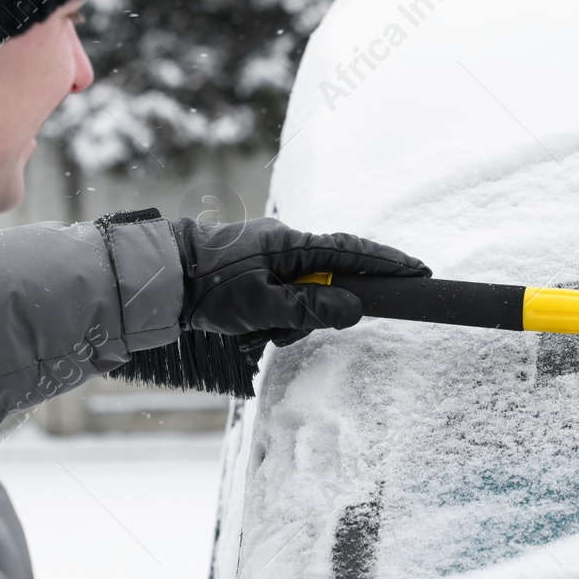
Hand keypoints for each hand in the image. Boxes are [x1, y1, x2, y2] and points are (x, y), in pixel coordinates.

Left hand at [171, 216, 428, 342]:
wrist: (160, 278)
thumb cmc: (208, 287)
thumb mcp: (262, 306)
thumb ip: (311, 309)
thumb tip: (354, 309)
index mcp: (292, 244)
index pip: (353, 252)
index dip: (388, 264)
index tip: (419, 271)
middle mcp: (286, 246)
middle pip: (328, 282)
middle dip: (313, 314)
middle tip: (284, 331)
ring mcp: (270, 259)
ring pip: (303, 298)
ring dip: (286, 324)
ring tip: (255, 334)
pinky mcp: (256, 274)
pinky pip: (281, 302)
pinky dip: (272, 322)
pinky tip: (247, 332)